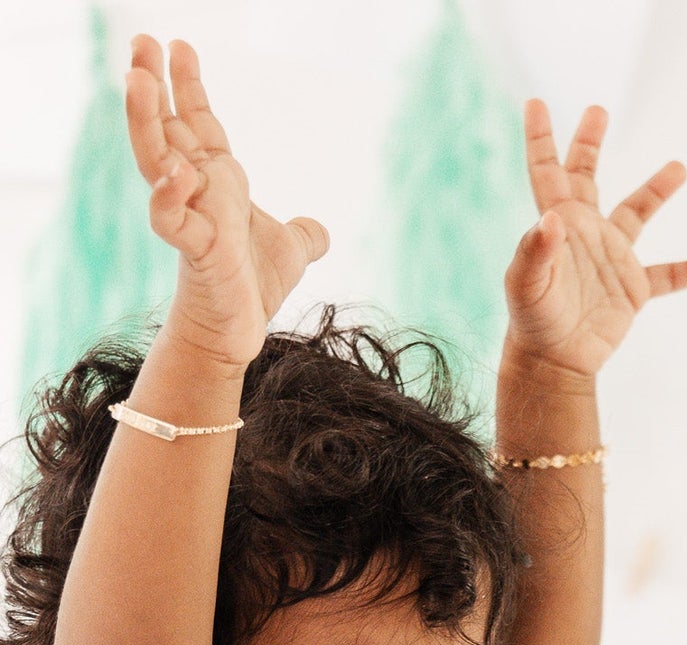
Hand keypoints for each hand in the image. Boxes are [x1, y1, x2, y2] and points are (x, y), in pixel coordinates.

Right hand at [125, 35, 328, 371]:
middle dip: (149, 86)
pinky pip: (173, 222)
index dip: (188, 86)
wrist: (237, 334)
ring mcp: (191, 220)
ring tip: (138, 80)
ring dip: (145, 122)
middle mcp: (197, 193)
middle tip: (140, 40)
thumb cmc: (253, 290)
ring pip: (156, 163)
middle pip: (165, 130)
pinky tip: (179, 173)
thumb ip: (303, 235)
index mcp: (217, 182)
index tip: (177, 44)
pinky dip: (171, 198)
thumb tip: (319, 232)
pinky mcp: (196, 254)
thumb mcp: (290, 252)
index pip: (198, 123)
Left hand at [503, 100, 686, 380]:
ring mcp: (612, 259)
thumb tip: (551, 218)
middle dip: (590, 142)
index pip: (547, 172)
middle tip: (599, 110)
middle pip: (587, 176)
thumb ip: (534, 250)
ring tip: (680, 167)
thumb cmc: (533, 321)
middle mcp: (585, 232)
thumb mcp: (526, 285)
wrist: (554, 362)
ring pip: (637, 214)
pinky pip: (668, 276)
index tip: (536, 103)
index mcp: (558, 224)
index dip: (542, 139)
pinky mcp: (633, 290)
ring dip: (657, 191)